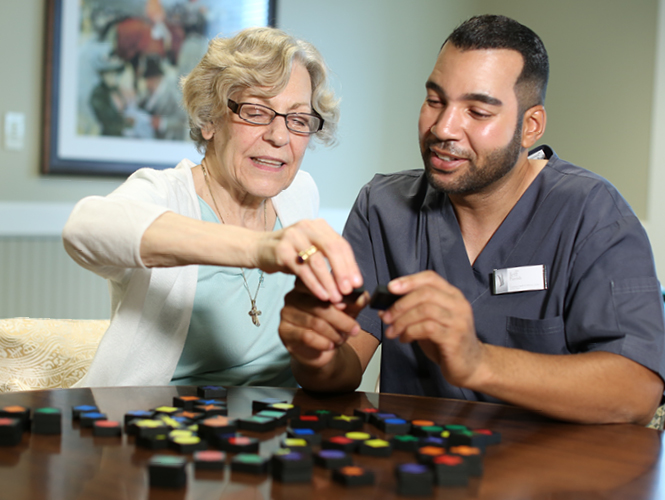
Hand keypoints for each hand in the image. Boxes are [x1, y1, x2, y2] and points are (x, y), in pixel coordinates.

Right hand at [257, 218, 362, 302]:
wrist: (258, 248)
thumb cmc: (289, 253)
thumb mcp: (311, 251)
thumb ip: (329, 260)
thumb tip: (351, 281)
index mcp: (319, 226)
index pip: (341, 244)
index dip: (351, 264)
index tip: (357, 283)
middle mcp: (307, 227)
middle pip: (332, 249)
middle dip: (343, 272)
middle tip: (349, 291)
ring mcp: (293, 237)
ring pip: (317, 261)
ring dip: (329, 282)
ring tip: (336, 298)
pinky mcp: (282, 250)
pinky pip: (302, 270)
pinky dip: (314, 284)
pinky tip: (322, 295)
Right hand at [279, 280, 367, 368]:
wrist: (322, 349)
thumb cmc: (333, 324)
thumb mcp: (348, 311)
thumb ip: (355, 302)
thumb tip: (363, 296)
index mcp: (307, 285)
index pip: (319, 284)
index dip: (336, 295)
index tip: (347, 305)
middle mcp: (293, 296)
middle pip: (318, 305)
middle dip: (341, 319)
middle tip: (355, 329)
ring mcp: (286, 313)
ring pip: (314, 322)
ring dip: (334, 333)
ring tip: (342, 338)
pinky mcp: (284, 331)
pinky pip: (306, 336)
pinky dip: (323, 342)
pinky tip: (330, 345)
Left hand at [380, 270, 484, 387]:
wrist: (471, 365)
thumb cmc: (448, 341)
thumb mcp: (429, 322)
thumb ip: (411, 312)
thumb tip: (384, 309)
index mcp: (452, 295)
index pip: (430, 278)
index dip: (409, 280)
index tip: (390, 287)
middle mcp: (458, 304)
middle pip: (424, 293)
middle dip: (400, 304)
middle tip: (387, 317)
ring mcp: (458, 321)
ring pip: (424, 310)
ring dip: (402, 321)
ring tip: (393, 331)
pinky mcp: (455, 338)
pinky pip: (427, 328)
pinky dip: (410, 332)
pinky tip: (405, 339)